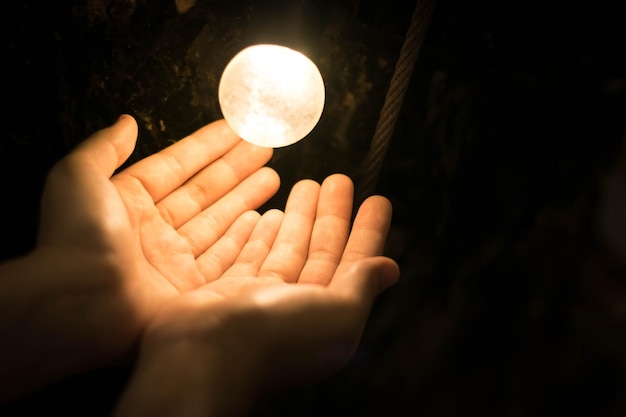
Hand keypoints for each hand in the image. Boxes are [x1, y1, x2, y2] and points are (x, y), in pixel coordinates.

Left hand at [0, 115, 278, 398]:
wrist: (77, 304)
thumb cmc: (75, 239)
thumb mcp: (78, 177)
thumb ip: (105, 147)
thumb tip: (127, 121)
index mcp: (128, 201)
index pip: (178, 166)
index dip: (207, 146)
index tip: (235, 129)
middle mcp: (154, 230)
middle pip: (205, 191)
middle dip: (236, 169)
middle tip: (265, 148)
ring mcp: (173, 260)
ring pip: (220, 221)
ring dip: (247, 198)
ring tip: (273, 176)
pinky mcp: (189, 289)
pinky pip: (225, 256)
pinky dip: (246, 237)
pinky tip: (265, 219)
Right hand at [112, 174, 399, 416]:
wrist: (206, 356)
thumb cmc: (278, 337)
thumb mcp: (338, 314)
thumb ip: (362, 287)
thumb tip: (389, 268)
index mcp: (329, 315)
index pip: (355, 263)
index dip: (368, 232)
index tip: (377, 200)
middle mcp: (298, 308)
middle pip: (320, 250)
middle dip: (332, 215)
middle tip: (339, 180)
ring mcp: (262, 299)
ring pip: (286, 249)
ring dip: (299, 217)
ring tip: (306, 184)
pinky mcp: (229, 292)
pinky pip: (251, 256)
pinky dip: (261, 235)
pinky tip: (267, 212)